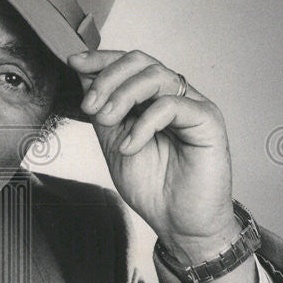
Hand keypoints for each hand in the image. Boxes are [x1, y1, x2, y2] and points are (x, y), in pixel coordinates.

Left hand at [67, 49, 242, 264]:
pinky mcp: (208, 121)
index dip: (101, 59)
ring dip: (122, 95)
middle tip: (90, 106)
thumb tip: (84, 77)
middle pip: (141, 61)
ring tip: (107, 121)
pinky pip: (172, 105)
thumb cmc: (153, 187)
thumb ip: (102, 111)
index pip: (129, 65)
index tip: (75, 63)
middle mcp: (175, 97)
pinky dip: (143, 123)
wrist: (178, 223)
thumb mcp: (113, 142)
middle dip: (108, 78)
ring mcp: (193, 106)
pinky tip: (130, 146)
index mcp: (153, 99)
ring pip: (156, 75)